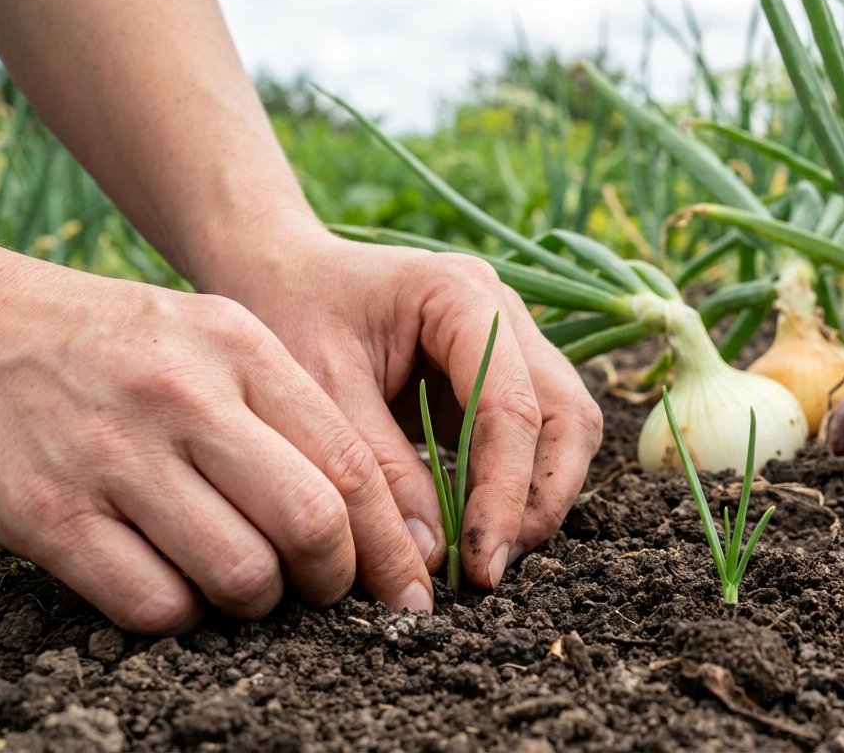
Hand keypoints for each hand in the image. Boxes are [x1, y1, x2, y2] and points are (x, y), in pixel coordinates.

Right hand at [0, 250, 432, 632]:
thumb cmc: (128, 348)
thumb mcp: (218, 340)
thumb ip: (295, 413)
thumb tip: (377, 518)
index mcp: (239, 349)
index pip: (350, 463)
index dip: (389, 538)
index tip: (405, 581)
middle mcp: (182, 396)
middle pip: (310, 522)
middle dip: (334, 578)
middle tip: (324, 590)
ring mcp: (112, 455)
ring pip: (240, 574)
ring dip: (258, 601)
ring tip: (246, 583)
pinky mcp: (47, 512)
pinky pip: (155, 603)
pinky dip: (181, 615)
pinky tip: (175, 584)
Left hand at [197, 219, 602, 588]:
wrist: (276, 274)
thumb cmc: (287, 312)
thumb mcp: (317, 389)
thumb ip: (377, 469)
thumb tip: (431, 556)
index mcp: (465, 296)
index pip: (513, 406)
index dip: (504, 494)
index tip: (478, 567)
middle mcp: (507, 315)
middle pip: (567, 416)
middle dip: (540, 500)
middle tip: (490, 569)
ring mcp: (513, 345)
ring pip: (567, 429)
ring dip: (537, 499)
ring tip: (485, 558)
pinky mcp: (500, 380)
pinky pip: (536, 439)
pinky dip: (517, 489)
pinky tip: (474, 531)